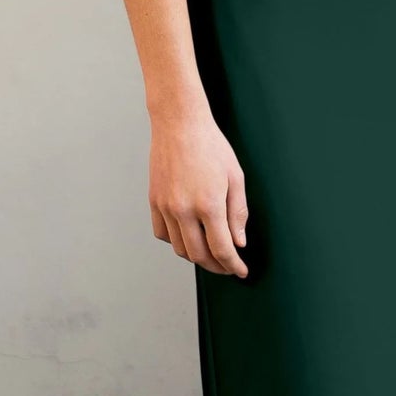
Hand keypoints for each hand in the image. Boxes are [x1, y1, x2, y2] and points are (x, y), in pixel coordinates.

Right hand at [149, 108, 248, 276]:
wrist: (179, 124)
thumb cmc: (211, 146)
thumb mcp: (236, 177)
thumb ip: (238, 213)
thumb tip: (238, 242)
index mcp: (208, 204)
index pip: (221, 249)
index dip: (233, 265)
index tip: (241, 271)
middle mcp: (183, 209)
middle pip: (199, 255)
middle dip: (216, 266)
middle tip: (228, 267)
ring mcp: (165, 207)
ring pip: (179, 248)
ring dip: (196, 256)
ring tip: (210, 253)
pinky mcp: (154, 201)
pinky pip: (163, 234)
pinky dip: (177, 242)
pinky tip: (189, 237)